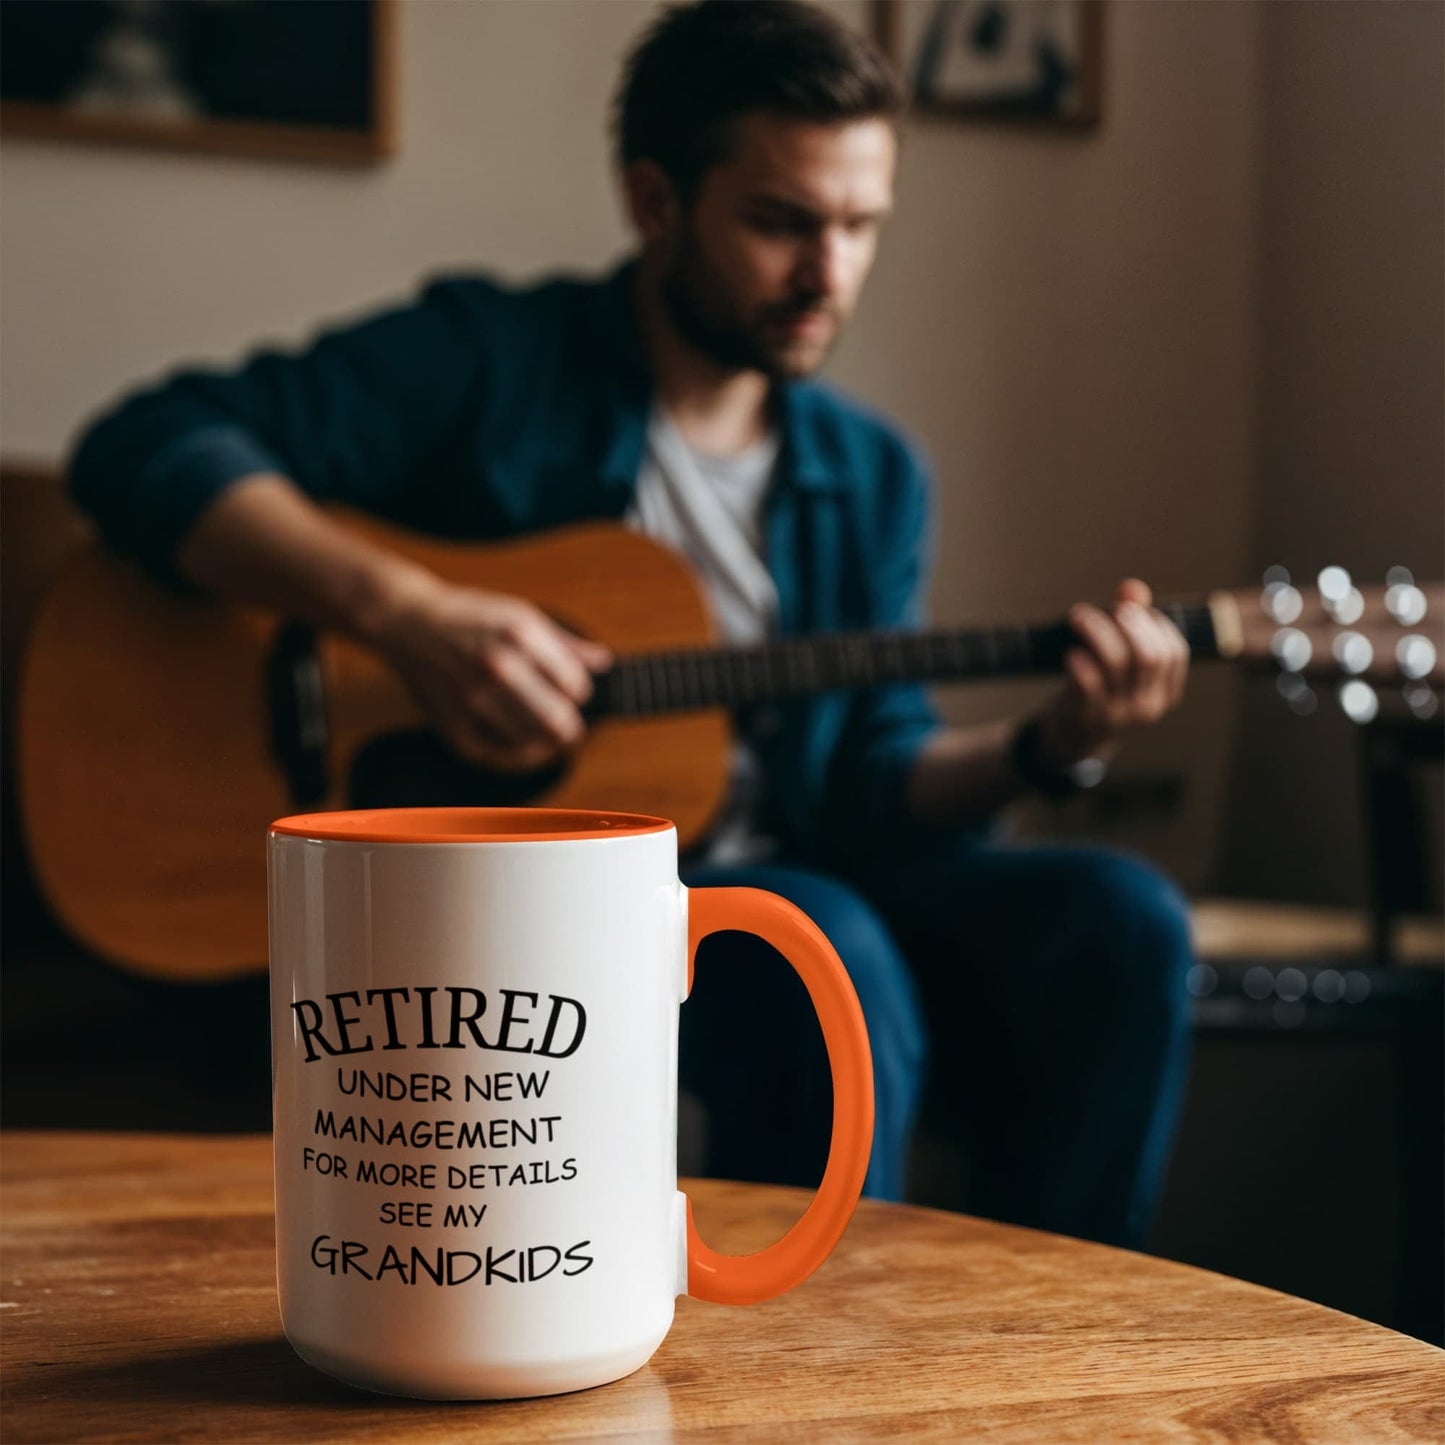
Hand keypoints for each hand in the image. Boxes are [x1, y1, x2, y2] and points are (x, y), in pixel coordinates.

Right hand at [366, 568, 611, 773]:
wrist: (408, 623)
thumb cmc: (469, 617)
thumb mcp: (520, 613)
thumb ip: (565, 643)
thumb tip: (604, 662)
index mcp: (520, 634)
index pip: (576, 686)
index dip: (579, 692)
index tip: (569, 691)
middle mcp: (498, 666)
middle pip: (559, 721)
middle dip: (570, 727)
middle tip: (567, 725)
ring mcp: (474, 699)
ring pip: (534, 744)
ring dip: (546, 744)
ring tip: (544, 734)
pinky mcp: (454, 725)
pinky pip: (501, 757)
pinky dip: (519, 756)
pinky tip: (522, 745)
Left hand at [1036, 579, 1189, 767]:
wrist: (1076, 737)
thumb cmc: (1103, 689)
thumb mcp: (1123, 663)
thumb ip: (1132, 623)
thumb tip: (1130, 587)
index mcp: (1166, 693)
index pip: (1174, 652)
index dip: (1154, 624)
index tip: (1131, 610)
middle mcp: (1148, 705)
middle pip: (1149, 656)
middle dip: (1129, 624)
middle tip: (1109, 609)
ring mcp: (1118, 714)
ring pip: (1116, 663)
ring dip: (1097, 631)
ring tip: (1079, 616)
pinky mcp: (1087, 716)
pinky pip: (1087, 683)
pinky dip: (1079, 661)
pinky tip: (1070, 651)